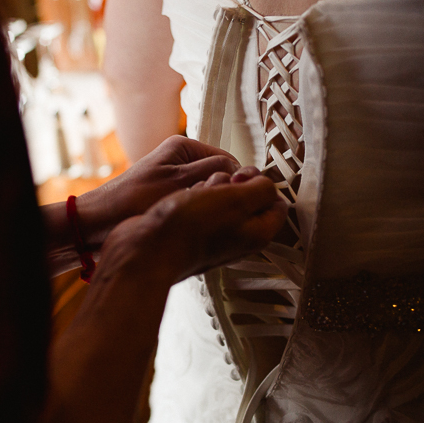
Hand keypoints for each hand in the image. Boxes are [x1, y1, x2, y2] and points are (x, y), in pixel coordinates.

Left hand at [76, 135, 240, 246]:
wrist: (96, 225)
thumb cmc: (130, 203)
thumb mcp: (179, 183)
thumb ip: (212, 172)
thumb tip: (242, 170)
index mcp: (184, 147)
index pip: (229, 161)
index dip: (237, 183)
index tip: (239, 202)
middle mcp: (181, 159)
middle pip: (220, 178)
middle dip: (221, 195)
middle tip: (215, 214)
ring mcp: (175, 179)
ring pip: (208, 192)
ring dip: (209, 207)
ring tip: (199, 221)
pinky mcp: (169, 197)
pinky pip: (195, 204)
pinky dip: (196, 215)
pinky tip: (190, 227)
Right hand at [96, 169, 287, 284]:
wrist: (147, 247)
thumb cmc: (188, 229)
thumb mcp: (236, 199)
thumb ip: (260, 189)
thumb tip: (265, 184)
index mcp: (256, 234)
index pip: (276, 204)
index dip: (263, 183)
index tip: (247, 176)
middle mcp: (237, 238)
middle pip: (247, 198)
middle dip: (233, 183)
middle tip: (220, 185)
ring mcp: (213, 236)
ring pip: (221, 199)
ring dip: (210, 187)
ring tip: (197, 193)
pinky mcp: (191, 233)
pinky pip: (199, 205)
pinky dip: (193, 196)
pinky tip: (183, 199)